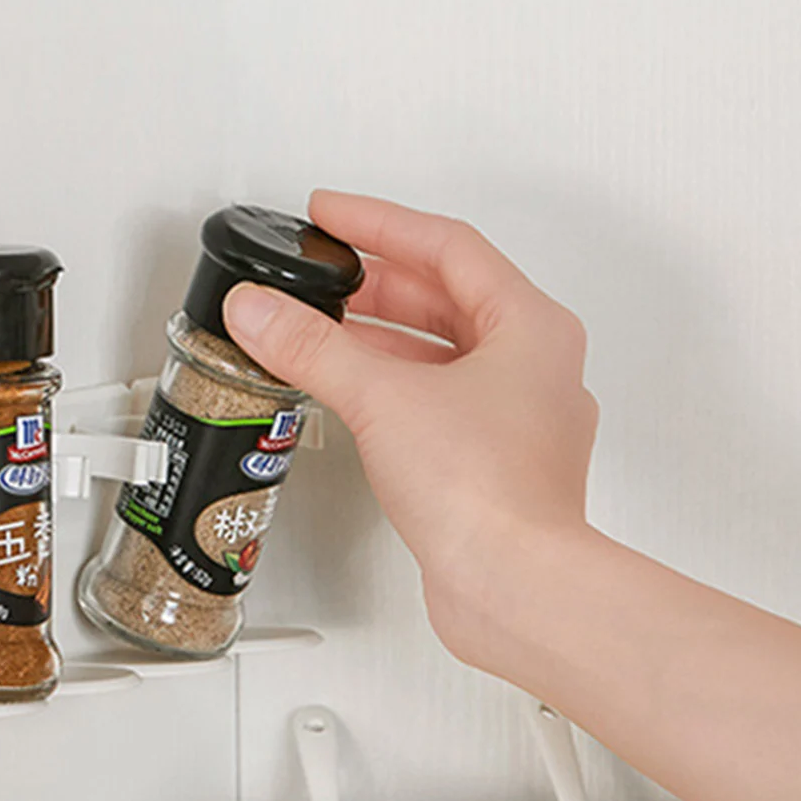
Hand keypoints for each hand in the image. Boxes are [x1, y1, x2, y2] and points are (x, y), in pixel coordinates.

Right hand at [222, 191, 599, 667]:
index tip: (332, 215)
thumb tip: (262, 310)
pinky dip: (398, 392)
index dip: (379, 223)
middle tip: (325, 275)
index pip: (448, 246)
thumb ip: (313, 348)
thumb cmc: (488, 495)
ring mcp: (523, 423)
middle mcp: (538, 370)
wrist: (513, 585)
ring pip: (447, 357)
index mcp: (532, 328)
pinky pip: (444, 407)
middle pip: (450, 300)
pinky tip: (361, 402)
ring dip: (386, 341)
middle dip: (379, 284)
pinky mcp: (499, 471)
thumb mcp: (382, 399)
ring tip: (330, 333)